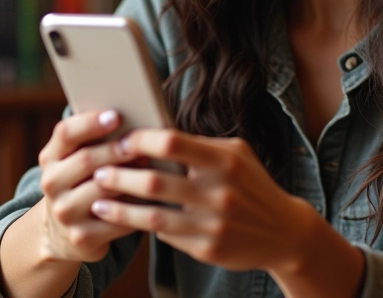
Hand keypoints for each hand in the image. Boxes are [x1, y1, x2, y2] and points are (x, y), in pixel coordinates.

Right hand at [36, 110, 138, 262]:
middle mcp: (51, 184)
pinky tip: (150, 198)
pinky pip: (115, 218)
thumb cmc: (81, 179)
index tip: (116, 115)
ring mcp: (65, 213)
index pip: (66, 133)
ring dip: (129, 177)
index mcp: (50, 157)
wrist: (61, 231)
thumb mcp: (75, 157)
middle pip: (86, 160)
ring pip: (102, 189)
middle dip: (116, 149)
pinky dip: (135, 207)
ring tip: (150, 167)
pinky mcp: (82, 237)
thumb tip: (132, 115)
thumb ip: (92, 137)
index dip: (91, 123)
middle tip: (139, 142)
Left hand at [88, 129, 314, 272]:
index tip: (121, 140)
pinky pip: (164, 235)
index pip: (172, 141)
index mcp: (224, 159)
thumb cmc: (251, 183)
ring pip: (152, 215)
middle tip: (98, 170)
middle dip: (119, 174)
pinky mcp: (207, 248)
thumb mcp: (236, 153)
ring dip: (119, 207)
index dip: (141, 139)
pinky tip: (122, 219)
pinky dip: (139, 225)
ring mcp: (212, 223)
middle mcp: (218, 191)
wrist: (284, 231)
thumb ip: (200, 145)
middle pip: (154, 180)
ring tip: (98, 200)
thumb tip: (154, 133)